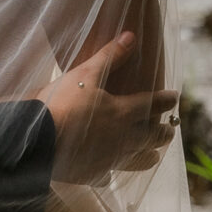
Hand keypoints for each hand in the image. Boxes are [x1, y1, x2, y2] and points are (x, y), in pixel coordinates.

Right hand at [40, 32, 178, 184]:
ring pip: (139, 161)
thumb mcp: (84, 74)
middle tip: (170, 130)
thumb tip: (131, 36)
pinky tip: (108, 172)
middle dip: (164, 132)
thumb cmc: (60, 103)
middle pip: (154, 137)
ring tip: (153, 155)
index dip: (167, 100)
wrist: (36, 141)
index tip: (174, 98)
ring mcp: (109, 159)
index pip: (155, 104)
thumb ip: (109, 56)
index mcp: (124, 112)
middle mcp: (123, 139)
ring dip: (148, 155)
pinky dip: (110, 172)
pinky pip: (107, 175)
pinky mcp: (92, 174)